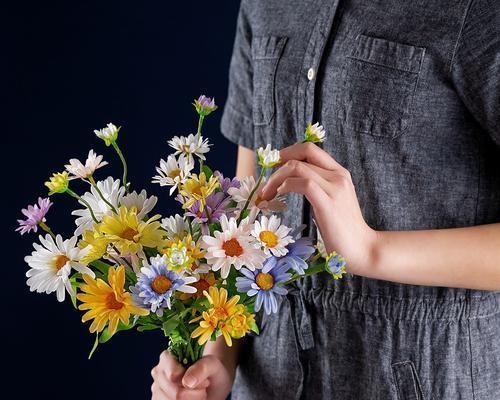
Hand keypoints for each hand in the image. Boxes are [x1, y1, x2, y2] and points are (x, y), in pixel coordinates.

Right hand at [151, 351, 233, 399]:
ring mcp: (156, 389)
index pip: (174, 376)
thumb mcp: (212, 364)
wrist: (212, 385)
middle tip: (204, 388)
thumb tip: (186, 382)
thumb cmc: (211, 371)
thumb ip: (201, 368)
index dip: (193, 383)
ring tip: (197, 393)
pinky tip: (190, 399)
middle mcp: (158, 373)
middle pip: (176, 394)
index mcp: (167, 358)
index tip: (205, 381)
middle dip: (195, 394)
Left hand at [259, 142, 377, 274]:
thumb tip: (290, 184)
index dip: (288, 152)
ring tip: (267, 193)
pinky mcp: (328, 202)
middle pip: (304, 151)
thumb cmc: (342, 231)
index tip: (274, 165)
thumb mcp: (328, 202)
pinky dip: (285, 186)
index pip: (311, 149)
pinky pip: (303, 183)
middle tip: (266, 176)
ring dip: (276, 177)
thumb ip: (316, 189)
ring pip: (298, 166)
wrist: (362, 250)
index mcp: (339, 173)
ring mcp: (335, 187)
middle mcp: (339, 175)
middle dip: (280, 159)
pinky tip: (279, 195)